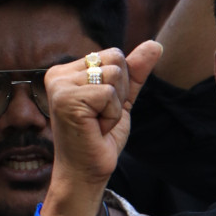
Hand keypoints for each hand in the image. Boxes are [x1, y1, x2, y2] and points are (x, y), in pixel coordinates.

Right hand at [45, 40, 162, 195]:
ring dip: (115, 106)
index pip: (114, 54)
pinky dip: (110, 115)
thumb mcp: (122, 100)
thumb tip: (155, 44)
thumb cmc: (101, 139)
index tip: (102, 109)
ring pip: (114, 74)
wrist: (88, 172)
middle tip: (101, 118)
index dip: (121, 85)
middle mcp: (59, 74)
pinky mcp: (66, 98)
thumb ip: (135, 72)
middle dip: (120, 92)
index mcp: (67, 70)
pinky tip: (95, 128)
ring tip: (98, 123)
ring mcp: (60, 85)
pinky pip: (109, 94)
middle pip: (116, 59)